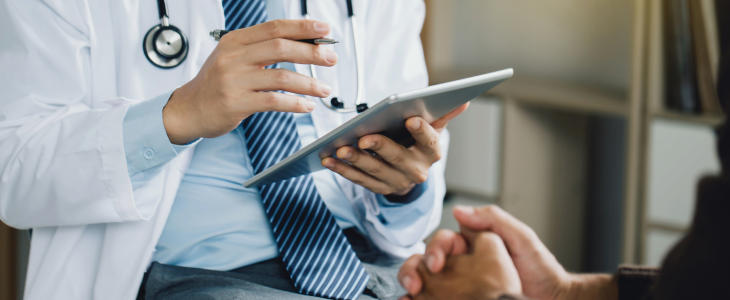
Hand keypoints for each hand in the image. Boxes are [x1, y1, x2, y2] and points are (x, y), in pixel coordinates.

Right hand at [163, 20, 337, 143]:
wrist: (189, 109)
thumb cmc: (216, 84)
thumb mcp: (233, 58)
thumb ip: (261, 50)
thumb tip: (303, 43)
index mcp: (235, 41)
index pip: (274, 28)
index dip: (302, 27)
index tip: (324, 29)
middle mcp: (233, 57)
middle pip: (281, 48)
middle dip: (312, 52)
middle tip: (331, 58)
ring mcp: (234, 81)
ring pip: (281, 76)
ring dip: (308, 83)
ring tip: (324, 89)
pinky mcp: (236, 103)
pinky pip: (273, 101)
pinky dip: (295, 103)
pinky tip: (307, 106)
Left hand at [321, 103, 468, 195]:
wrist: (412, 173)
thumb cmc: (419, 143)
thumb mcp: (433, 129)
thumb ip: (444, 114)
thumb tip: (462, 99)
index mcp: (431, 152)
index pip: (428, 141)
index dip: (420, 130)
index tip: (410, 118)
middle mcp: (416, 170)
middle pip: (397, 157)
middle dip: (379, 147)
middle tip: (364, 137)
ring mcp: (396, 182)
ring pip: (374, 170)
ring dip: (356, 160)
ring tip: (340, 148)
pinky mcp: (379, 188)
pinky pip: (359, 180)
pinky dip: (343, 170)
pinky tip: (329, 159)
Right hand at [399, 205, 616, 299]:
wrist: (553, 299)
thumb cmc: (541, 268)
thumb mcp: (521, 236)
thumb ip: (492, 219)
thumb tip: (458, 211)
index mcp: (473, 243)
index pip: (444, 240)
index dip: (435, 249)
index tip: (435, 264)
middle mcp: (463, 262)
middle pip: (428, 260)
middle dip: (414, 268)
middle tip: (415, 284)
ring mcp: (461, 283)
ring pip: (427, 279)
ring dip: (413, 283)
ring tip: (412, 295)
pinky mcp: (460, 298)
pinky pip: (436, 298)